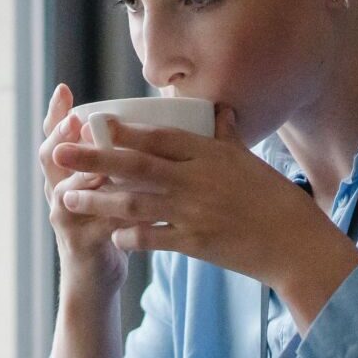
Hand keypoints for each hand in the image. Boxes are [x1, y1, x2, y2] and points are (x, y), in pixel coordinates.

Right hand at [39, 83, 131, 293]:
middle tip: (75, 121)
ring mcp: (66, 218)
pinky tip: (136, 203)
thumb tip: (142, 125)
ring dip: (85, 175)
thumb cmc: (106, 226)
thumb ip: (115, 162)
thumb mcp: (105, 190)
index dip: (55, 114)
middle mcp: (59, 192)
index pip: (54, 138)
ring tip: (100, 161)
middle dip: (61, 137)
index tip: (63, 90)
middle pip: (51, 158)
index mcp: (65, 175)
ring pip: (68, 191)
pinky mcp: (82, 243)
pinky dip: (117, 213)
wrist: (94, 279)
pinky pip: (98, 223)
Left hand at [49, 105, 357, 294]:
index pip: (160, 137)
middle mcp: (198, 180)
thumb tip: (219, 111)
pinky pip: (153, 239)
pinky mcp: (195, 245)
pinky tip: (110, 235)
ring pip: (135, 204)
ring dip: (97, 201)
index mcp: (211, 155)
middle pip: (136, 166)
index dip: (125, 130)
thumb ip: (228, 137)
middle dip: (94, 159)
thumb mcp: (252, 162)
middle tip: (60, 152)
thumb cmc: (278, 202)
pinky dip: (129, 236)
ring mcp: (194, 213)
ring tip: (66, 198)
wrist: (297, 246)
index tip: (95, 123)